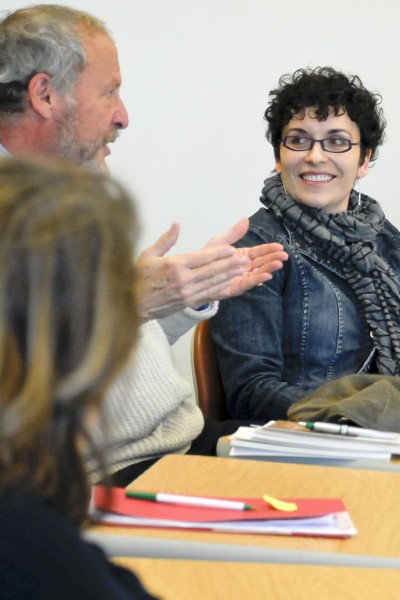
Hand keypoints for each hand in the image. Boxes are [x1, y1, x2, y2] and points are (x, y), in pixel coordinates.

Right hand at [136, 219, 286, 319]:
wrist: (130, 306)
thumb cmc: (136, 279)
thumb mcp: (148, 255)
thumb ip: (166, 240)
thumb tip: (177, 224)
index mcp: (174, 265)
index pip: (202, 257)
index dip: (220, 254)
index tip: (233, 249)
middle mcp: (183, 279)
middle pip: (212, 270)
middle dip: (230, 264)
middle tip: (245, 259)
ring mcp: (186, 293)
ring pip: (213, 282)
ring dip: (230, 275)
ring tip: (243, 269)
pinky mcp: (187, 302)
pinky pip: (208, 293)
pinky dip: (221, 287)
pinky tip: (231, 283)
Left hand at [203, 217, 287, 298]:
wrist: (193, 275)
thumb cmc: (206, 258)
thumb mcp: (220, 242)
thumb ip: (233, 233)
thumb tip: (245, 219)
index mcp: (242, 256)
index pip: (259, 252)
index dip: (269, 249)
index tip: (280, 246)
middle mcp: (244, 267)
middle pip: (261, 262)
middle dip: (273, 259)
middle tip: (284, 256)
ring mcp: (241, 278)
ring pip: (258, 273)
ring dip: (269, 268)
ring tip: (279, 264)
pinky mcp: (235, 288)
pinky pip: (248, 283)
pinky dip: (257, 279)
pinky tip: (267, 275)